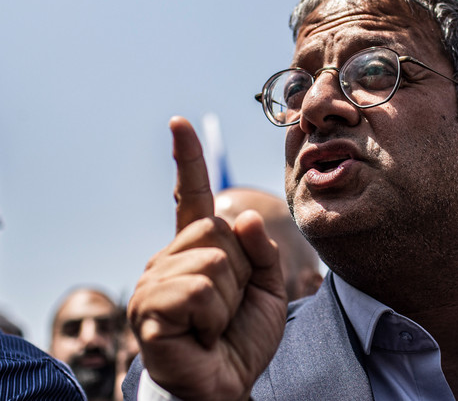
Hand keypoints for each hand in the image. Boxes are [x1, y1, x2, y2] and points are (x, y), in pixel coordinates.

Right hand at [128, 116, 287, 400]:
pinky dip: (213, 316)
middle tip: (229, 306)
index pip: (191, 197)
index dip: (188, 160)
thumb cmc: (242, 336)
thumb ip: (262, 249)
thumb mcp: (268, 286)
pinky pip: (198, 290)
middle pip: (218, 231)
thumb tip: (242, 216)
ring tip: (214, 324)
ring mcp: (154, 283)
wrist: (229, 384)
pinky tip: (200, 335)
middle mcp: (168, 259)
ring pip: (214, 262)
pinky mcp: (149, 311)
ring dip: (229, 299)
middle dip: (242, 271)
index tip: (181, 123)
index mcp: (196, 249)